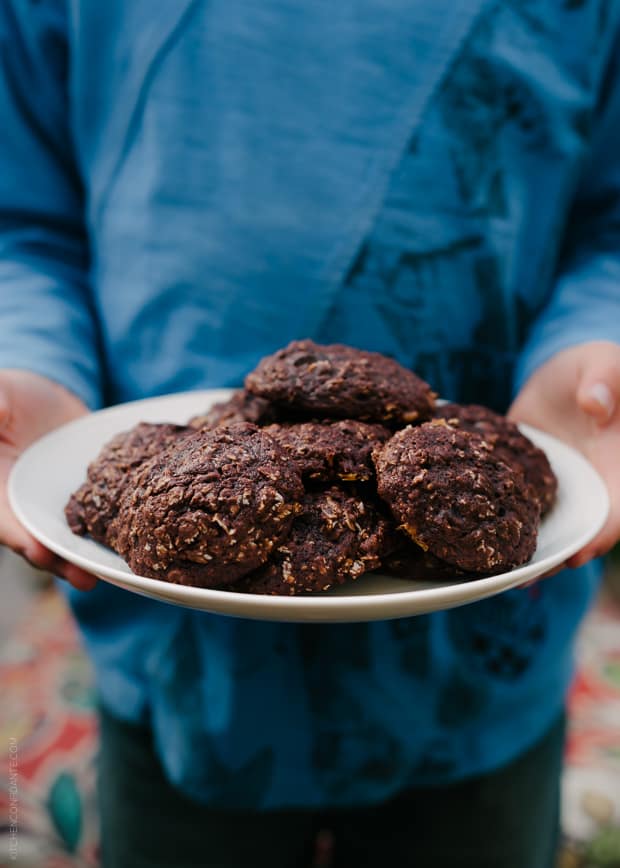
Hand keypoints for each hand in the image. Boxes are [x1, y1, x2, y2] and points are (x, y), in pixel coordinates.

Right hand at [0, 369, 96, 589]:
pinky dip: (115, 528)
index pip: (5, 520)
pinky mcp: (89, 495)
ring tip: (111, 572)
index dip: (20, 537)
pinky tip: (138, 537)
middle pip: (40, 540)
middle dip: (61, 560)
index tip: (39, 551)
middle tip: (84, 578)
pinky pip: (100, 514)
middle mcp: (26, 504)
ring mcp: (58, 504)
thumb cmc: (9, 397)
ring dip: (89, 555)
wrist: (46, 394)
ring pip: (72, 536)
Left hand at [508, 340, 619, 567]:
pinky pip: (515, 507)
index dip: (598, 536)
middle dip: (553, 558)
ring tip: (492, 573)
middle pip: (577, 534)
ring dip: (522, 551)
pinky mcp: (526, 485)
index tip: (575, 555)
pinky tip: (469, 536)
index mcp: (617, 467)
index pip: (615, 512)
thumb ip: (604, 379)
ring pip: (545, 529)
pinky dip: (498, 523)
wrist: (561, 372)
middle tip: (519, 579)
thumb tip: (595, 405)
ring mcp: (556, 491)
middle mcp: (588, 488)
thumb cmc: (594, 366)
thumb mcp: (603, 362)